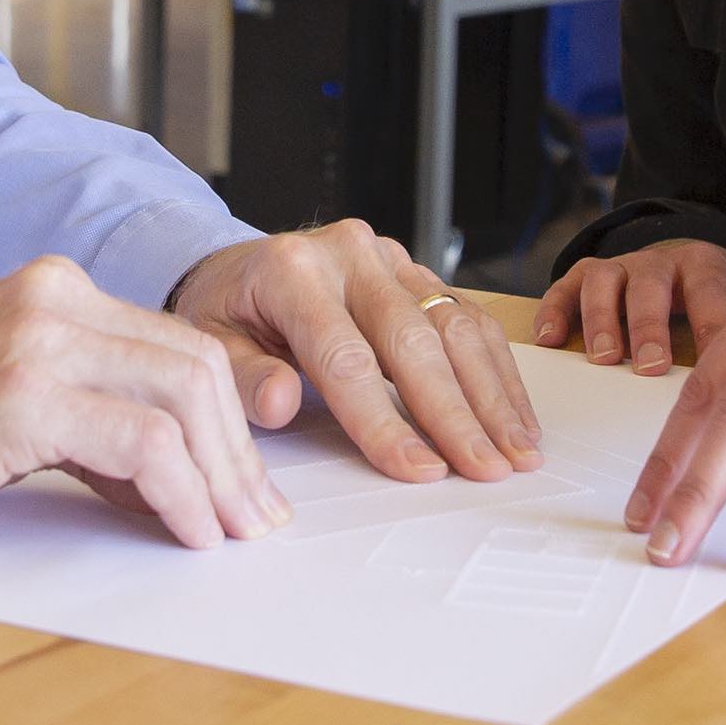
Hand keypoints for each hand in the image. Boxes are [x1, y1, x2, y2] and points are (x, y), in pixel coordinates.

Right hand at [0, 256, 284, 548]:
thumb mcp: (10, 411)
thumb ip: (91, 425)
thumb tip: (172, 480)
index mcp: (54, 291)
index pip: (180, 346)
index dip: (230, 423)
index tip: (243, 489)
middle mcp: (53, 298)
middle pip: (197, 366)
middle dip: (238, 453)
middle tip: (254, 522)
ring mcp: (36, 341)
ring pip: (184, 397)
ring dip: (220, 477)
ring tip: (227, 536)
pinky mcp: (20, 396)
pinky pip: (142, 442)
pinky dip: (180, 494)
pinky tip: (185, 531)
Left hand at [165, 220, 542, 483]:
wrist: (236, 267)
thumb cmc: (225, 313)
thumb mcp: (208, 344)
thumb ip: (242, 377)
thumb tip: (280, 403)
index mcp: (292, 271)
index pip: (347, 356)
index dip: (385, 420)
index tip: (419, 469)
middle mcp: (349, 254)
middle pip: (414, 340)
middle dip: (456, 413)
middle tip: (487, 468)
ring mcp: (390, 259)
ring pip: (455, 325)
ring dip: (492, 394)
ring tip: (517, 451)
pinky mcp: (416, 273)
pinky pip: (468, 318)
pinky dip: (497, 371)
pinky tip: (513, 415)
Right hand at [530, 237, 725, 374]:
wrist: (690, 262)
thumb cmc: (718, 298)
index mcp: (703, 265)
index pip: (708, 292)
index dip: (709, 328)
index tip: (713, 367)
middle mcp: (658, 262)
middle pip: (649, 287)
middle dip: (648, 327)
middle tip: (649, 366)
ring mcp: (620, 266)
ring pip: (603, 281)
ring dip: (602, 320)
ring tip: (604, 359)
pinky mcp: (588, 274)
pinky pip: (565, 286)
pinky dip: (554, 310)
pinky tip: (549, 339)